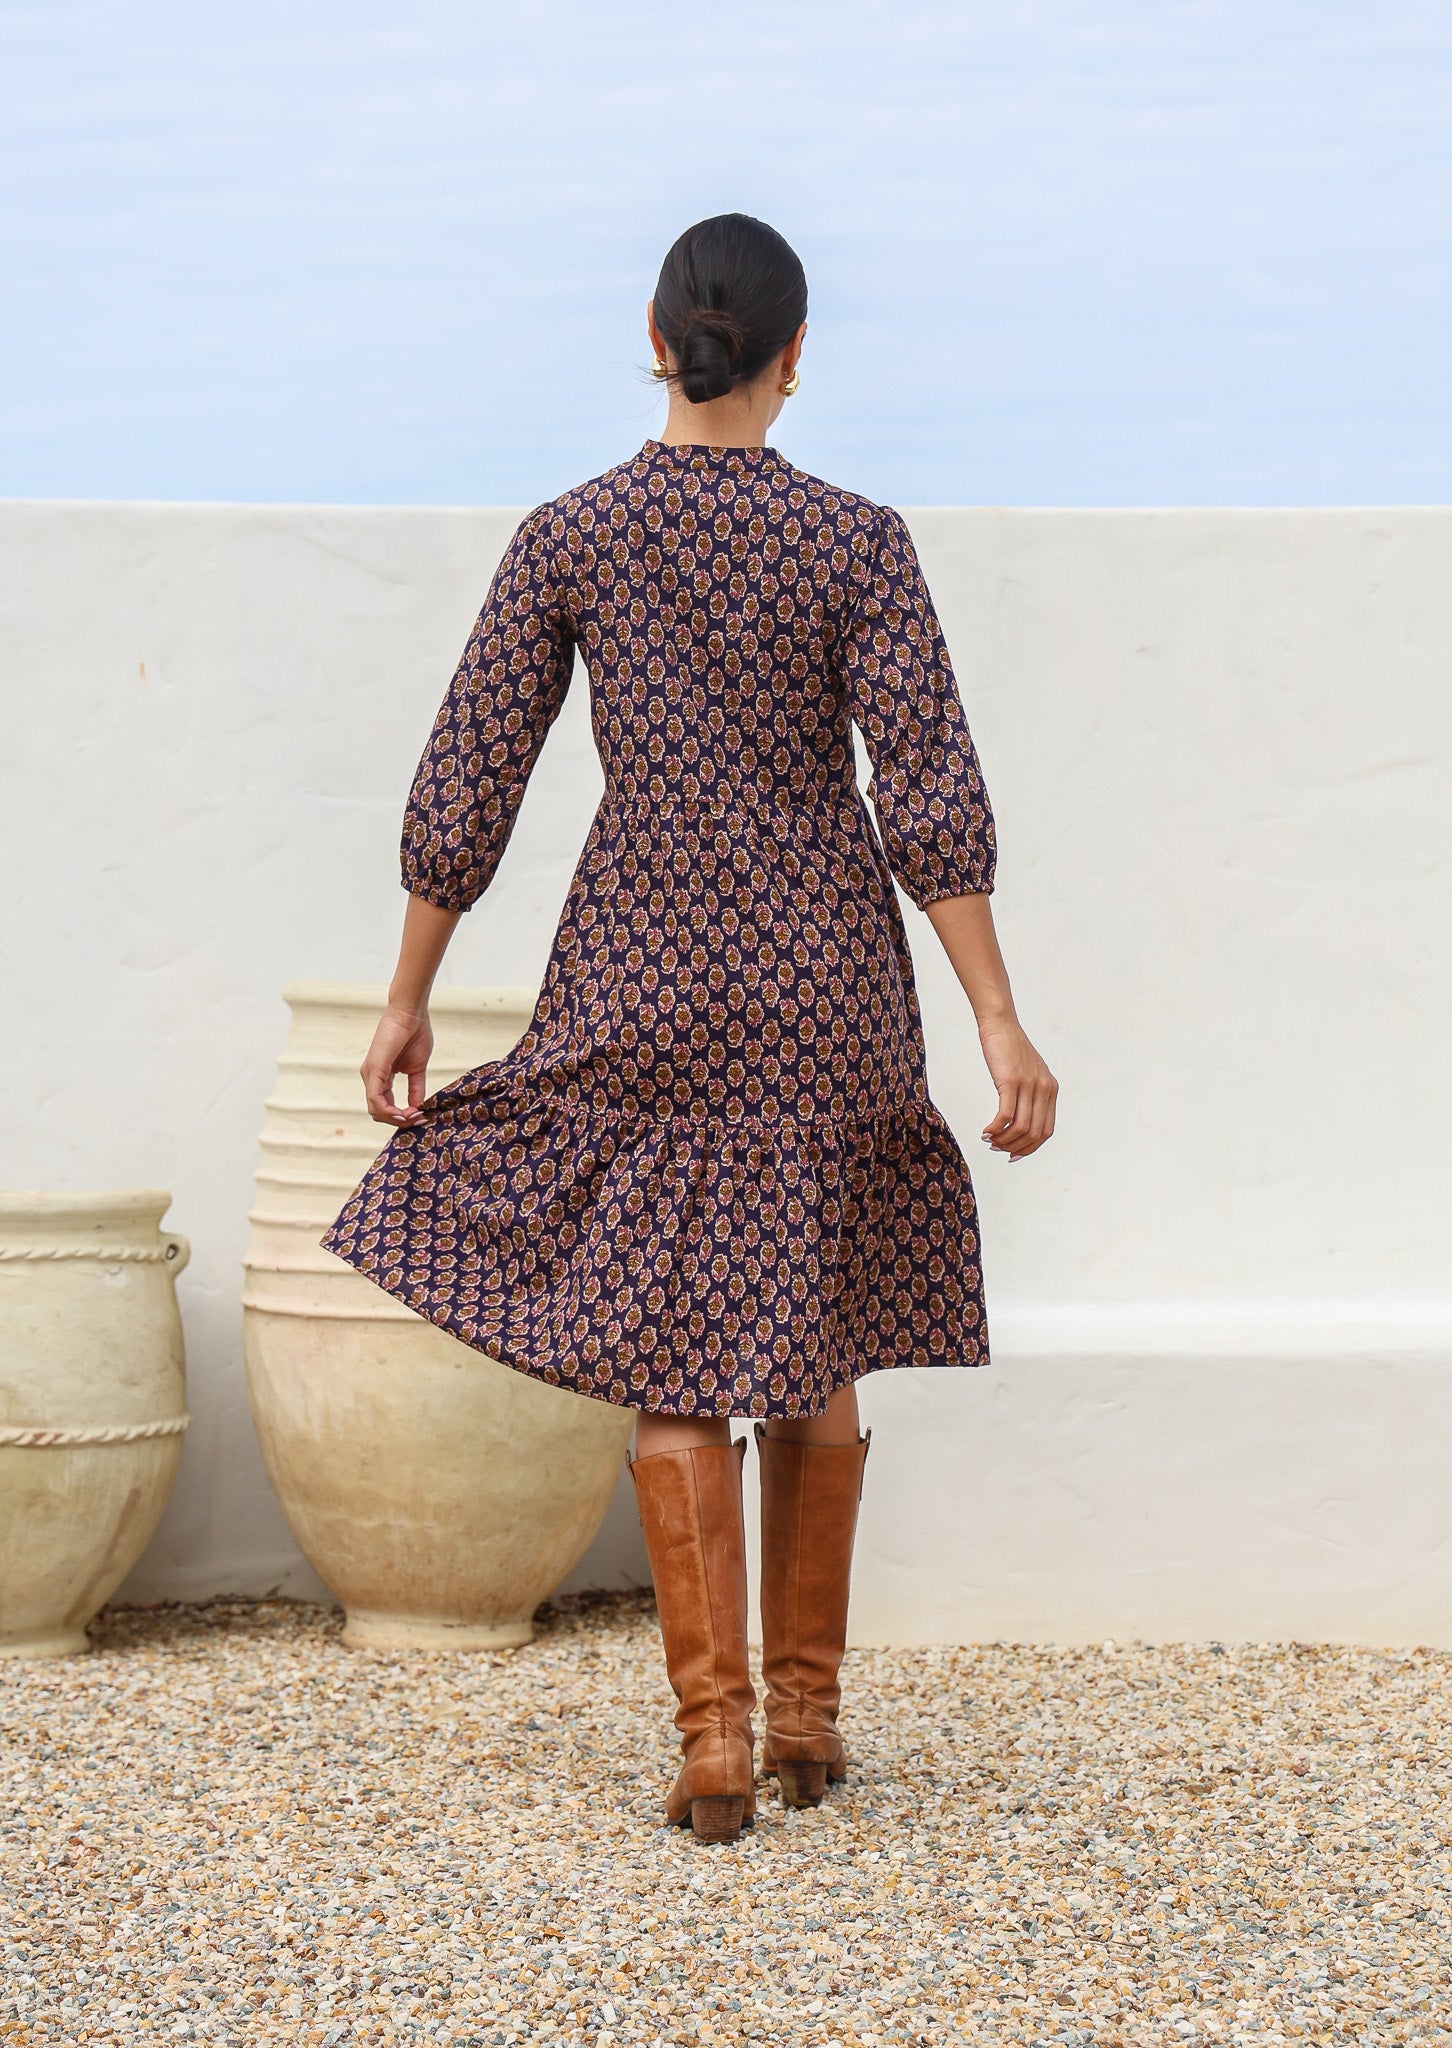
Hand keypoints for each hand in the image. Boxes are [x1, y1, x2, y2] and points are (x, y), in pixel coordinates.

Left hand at [360, 1004, 433, 1128]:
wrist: (411, 1013)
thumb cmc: (415, 1034)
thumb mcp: (417, 1069)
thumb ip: (416, 1089)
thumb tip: (418, 1109)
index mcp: (380, 1077)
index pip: (385, 1106)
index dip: (403, 1116)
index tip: (422, 1117)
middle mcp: (370, 1077)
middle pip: (378, 1112)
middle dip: (399, 1121)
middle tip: (419, 1119)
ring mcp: (370, 1074)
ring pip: (375, 1110)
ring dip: (396, 1119)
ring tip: (415, 1116)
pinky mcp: (374, 1069)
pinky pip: (376, 1099)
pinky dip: (390, 1111)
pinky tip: (406, 1112)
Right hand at [978, 1016, 1057, 1160]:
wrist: (1001, 1025)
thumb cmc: (1010, 1049)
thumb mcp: (1028, 1072)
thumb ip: (1031, 1093)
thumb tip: (1020, 1120)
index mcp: (1051, 1090)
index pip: (1046, 1131)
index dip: (1030, 1148)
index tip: (1012, 1154)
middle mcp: (1044, 1089)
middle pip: (1035, 1134)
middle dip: (1015, 1147)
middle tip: (996, 1148)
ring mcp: (1029, 1085)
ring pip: (1021, 1128)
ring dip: (1003, 1140)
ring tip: (989, 1141)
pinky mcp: (1011, 1081)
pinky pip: (1006, 1116)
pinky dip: (995, 1129)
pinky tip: (985, 1131)